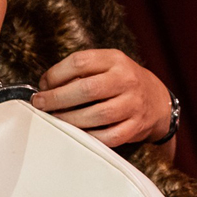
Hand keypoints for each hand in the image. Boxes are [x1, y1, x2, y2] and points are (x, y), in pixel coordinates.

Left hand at [32, 49, 171, 147]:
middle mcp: (126, 79)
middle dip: (57, 99)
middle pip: (87, 89)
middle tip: (40, 104)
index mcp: (115, 59)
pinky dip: (89, 136)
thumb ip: (80, 71)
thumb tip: (46, 86)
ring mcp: (133, 104)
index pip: (80, 62)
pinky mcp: (135, 126)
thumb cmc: (121, 82)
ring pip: (97, 114)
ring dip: (69, 119)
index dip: (56, 74)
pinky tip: (76, 133)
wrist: (156, 100)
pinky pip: (108, 136)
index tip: (43, 85)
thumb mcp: (107, 65)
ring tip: (54, 119)